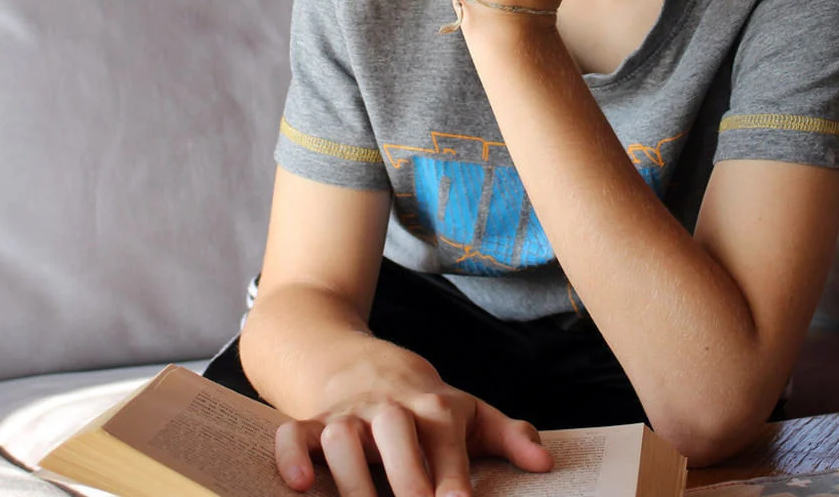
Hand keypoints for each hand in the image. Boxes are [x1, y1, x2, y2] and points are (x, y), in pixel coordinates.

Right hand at [273, 376, 552, 495]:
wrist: (347, 355)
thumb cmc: (419, 398)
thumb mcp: (465, 408)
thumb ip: (507, 435)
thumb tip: (545, 464)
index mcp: (433, 406)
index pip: (445, 438)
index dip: (452, 475)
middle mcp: (388, 406)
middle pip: (394, 429)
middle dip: (405, 475)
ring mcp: (347, 412)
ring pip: (342, 434)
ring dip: (352, 475)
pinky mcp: (310, 420)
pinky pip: (293, 434)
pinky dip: (293, 456)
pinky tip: (301, 486)